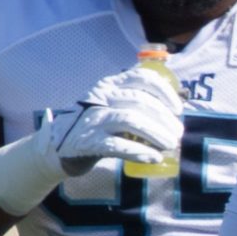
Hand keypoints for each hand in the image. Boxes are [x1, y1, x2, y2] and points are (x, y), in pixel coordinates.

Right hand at [54, 62, 184, 175]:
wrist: (58, 144)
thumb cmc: (95, 124)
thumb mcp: (111, 104)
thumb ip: (135, 103)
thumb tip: (173, 115)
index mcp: (110, 84)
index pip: (141, 77)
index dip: (164, 91)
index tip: (178, 108)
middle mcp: (101, 97)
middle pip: (139, 101)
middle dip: (164, 118)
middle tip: (177, 134)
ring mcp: (93, 118)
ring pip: (130, 120)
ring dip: (155, 133)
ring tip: (170, 145)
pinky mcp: (88, 141)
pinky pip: (117, 145)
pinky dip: (139, 151)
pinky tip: (153, 157)